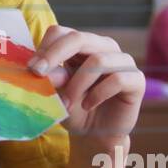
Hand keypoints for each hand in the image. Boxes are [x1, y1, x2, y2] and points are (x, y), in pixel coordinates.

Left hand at [28, 26, 144, 145]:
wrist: (95, 134)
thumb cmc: (74, 108)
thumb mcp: (57, 93)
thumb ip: (51, 79)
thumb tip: (40, 69)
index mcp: (81, 45)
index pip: (61, 33)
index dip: (45, 48)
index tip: (31, 69)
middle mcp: (103, 47)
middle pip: (78, 38)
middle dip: (55, 55)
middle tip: (38, 73)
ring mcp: (122, 60)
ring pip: (97, 60)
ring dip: (77, 85)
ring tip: (66, 104)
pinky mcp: (136, 79)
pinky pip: (117, 78)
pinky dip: (98, 94)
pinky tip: (89, 105)